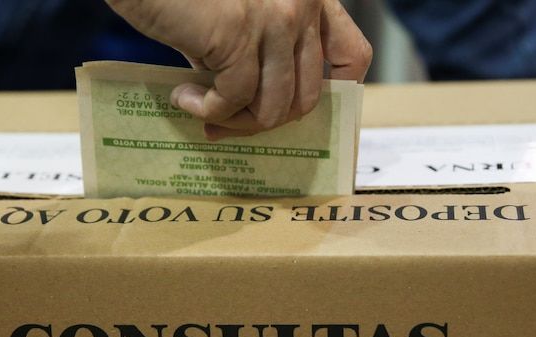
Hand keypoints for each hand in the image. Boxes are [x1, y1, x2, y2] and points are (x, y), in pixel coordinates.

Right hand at [105, 0, 371, 139]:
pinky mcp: (240, 35)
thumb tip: (257, 111)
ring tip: (201, 112)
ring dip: (234, 122)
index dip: (338, 93)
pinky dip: (207, 110)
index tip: (303, 113)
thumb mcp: (239, 18)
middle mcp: (301, 5)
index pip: (353, 55)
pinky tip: (183, 97)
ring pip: (274, 108)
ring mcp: (275, 20)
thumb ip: (260, 53)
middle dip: (265, 123)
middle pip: (309, 97)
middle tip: (227, 126)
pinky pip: (235, 101)